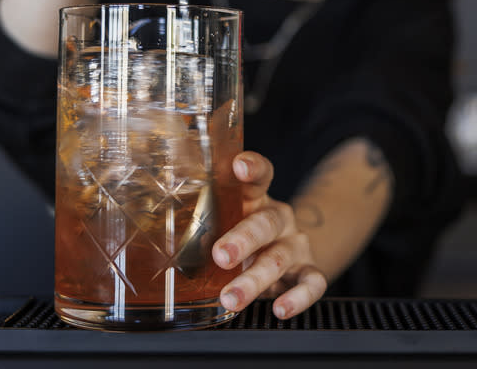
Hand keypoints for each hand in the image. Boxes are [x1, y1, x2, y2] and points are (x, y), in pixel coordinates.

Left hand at [212, 151, 327, 318]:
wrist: (286, 253)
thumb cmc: (242, 234)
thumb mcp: (224, 222)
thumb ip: (204, 225)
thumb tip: (164, 241)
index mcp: (256, 198)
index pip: (259, 175)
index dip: (252, 167)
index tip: (238, 166)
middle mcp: (279, 218)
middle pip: (265, 223)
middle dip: (242, 240)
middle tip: (221, 255)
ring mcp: (295, 244)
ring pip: (279, 258)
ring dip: (254, 280)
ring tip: (230, 297)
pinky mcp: (308, 269)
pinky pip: (312, 283)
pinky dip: (298, 298)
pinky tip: (279, 309)